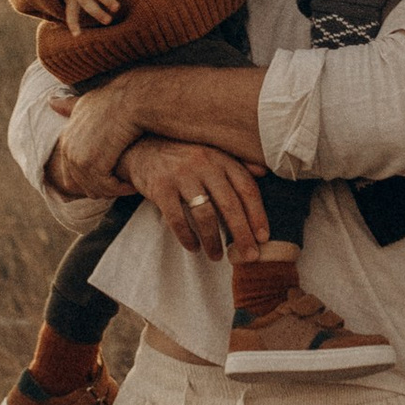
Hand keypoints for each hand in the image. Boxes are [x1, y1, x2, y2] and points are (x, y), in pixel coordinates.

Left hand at [47, 75, 147, 198]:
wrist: (128, 100)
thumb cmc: (112, 99)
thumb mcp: (84, 102)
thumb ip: (67, 107)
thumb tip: (50, 101)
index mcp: (66, 141)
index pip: (72, 175)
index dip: (93, 179)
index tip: (112, 177)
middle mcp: (68, 152)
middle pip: (83, 185)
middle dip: (102, 187)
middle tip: (121, 186)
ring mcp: (78, 159)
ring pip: (95, 189)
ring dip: (112, 190)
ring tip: (128, 186)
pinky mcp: (94, 165)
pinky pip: (106, 187)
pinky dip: (120, 189)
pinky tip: (132, 186)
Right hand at [123, 139, 267, 258]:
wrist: (141, 147)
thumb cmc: (183, 156)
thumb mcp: (211, 153)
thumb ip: (236, 163)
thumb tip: (263, 173)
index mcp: (220, 158)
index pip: (246, 188)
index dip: (258, 214)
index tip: (264, 237)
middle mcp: (204, 164)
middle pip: (229, 204)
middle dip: (242, 234)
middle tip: (249, 257)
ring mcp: (181, 175)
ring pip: (204, 215)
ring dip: (213, 240)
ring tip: (217, 256)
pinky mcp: (160, 187)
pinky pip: (177, 219)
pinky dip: (187, 237)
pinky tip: (193, 247)